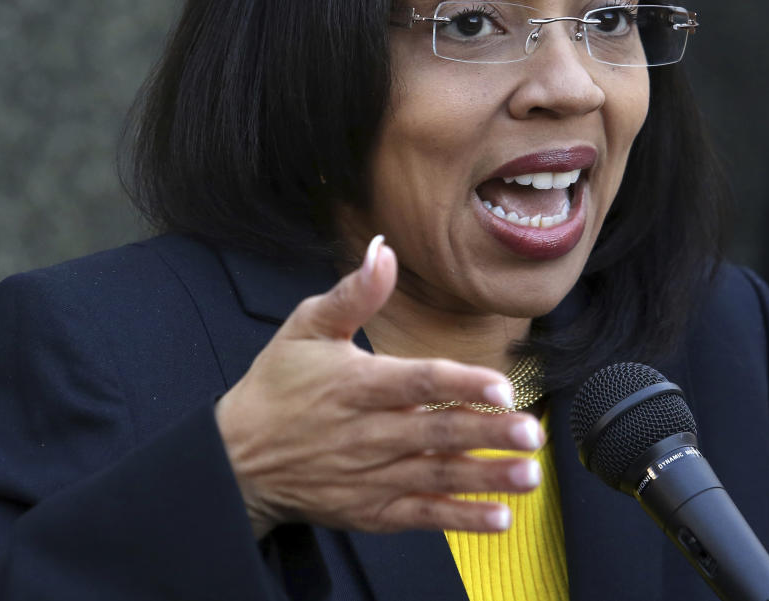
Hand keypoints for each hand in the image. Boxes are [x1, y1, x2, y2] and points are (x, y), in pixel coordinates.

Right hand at [215, 236, 543, 537]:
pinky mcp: (370, 510)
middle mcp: (366, 433)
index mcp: (356, 385)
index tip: (501, 387)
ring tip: (528, 474)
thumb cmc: (276, 386)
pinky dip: (460, 520)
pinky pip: (421, 517)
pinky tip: (498, 517)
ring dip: (485, 477)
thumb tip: (383, 249)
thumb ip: (353, 292)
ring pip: (436, 477)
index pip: (417, 383)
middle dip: (488, 434)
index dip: (461, 383)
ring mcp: (370, 476)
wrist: (236, 458)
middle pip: (436, 432)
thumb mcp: (305, 326)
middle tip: (531, 433)